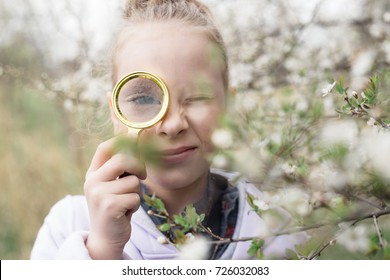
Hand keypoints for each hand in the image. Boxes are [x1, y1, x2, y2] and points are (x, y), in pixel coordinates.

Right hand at [84, 135, 145, 258]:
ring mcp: (98, 194)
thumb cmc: (115, 208)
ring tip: (126, 203)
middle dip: (139, 166)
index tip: (136, 138)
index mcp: (93, 173)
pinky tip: (125, 212)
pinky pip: (135, 197)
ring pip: (133, 181)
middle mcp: (92, 181)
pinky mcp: (109, 206)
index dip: (122, 140)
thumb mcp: (113, 186)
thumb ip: (121, 169)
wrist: (106, 237)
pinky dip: (135, 206)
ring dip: (136, 193)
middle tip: (142, 176)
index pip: (105, 148)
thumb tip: (137, 142)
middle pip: (123, 159)